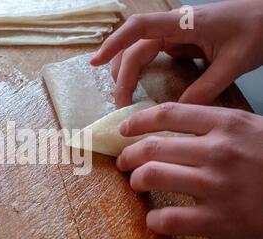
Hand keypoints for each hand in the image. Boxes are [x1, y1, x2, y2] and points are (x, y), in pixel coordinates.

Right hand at [90, 0, 262, 106]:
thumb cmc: (257, 30)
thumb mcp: (234, 62)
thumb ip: (206, 87)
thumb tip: (179, 113)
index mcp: (183, 24)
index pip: (138, 28)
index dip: (113, 44)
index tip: (94, 62)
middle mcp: (173, 27)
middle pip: (134, 47)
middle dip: (122, 75)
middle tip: (120, 105)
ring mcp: (174, 34)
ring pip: (138, 50)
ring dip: (125, 72)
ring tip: (122, 96)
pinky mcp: (179, 42)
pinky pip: (150, 55)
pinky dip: (138, 70)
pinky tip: (134, 84)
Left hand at [116, 103, 262, 238]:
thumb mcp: (252, 129)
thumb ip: (214, 124)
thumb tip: (170, 124)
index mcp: (227, 124)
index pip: (168, 114)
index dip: (137, 122)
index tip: (123, 131)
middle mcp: (219, 151)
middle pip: (153, 147)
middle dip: (128, 155)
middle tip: (123, 162)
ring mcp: (218, 185)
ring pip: (152, 176)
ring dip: (136, 180)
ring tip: (136, 183)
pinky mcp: (219, 220)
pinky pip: (168, 218)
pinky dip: (154, 219)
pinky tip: (155, 219)